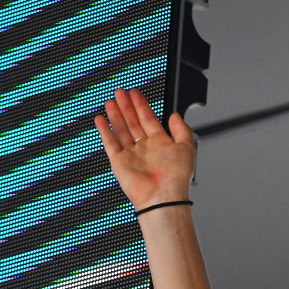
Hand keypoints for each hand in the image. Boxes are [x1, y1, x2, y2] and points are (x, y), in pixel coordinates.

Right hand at [93, 88, 196, 210]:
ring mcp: (132, 154)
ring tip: (111, 100)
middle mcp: (146, 148)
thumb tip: (175, 115)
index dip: (142, 105)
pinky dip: (105, 130)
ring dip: (116, 114)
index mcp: (162, 144)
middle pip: (133, 122)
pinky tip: (101, 119)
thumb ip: (182, 129)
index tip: (135, 93)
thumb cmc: (176, 177)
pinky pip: (110, 143)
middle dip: (127, 106)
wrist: (163, 196)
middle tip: (120, 91)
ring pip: (121, 129)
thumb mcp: (187, 147)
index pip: (149, 119)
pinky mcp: (119, 162)